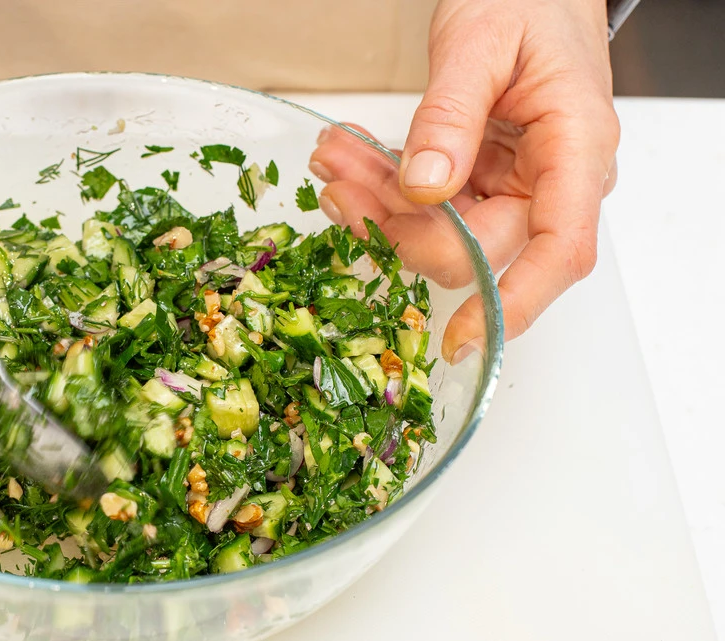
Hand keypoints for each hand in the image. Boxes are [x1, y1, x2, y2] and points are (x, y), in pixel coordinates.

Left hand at [309, 0, 618, 361]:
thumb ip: (450, 117)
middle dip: (398, 225)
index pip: (558, 252)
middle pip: (475, 248)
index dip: (511, 305)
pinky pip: (428, 207)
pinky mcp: (480, 180)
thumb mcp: (481, 44)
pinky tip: (352, 160)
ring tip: (335, 158)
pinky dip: (384, 189)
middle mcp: (550, 182)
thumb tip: (425, 189)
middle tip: (339, 182)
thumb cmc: (528, 0)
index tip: (462, 337)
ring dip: (377, 204)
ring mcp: (513, 185)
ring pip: (439, 231)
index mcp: (574, 152)